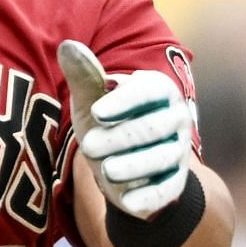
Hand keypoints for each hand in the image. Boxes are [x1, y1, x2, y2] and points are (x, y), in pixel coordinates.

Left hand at [58, 40, 195, 220]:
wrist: (120, 167)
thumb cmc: (104, 124)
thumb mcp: (90, 102)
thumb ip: (83, 76)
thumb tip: (67, 45)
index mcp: (157, 90)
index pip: (148, 91)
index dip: (124, 102)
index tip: (97, 112)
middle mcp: (175, 118)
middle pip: (150, 128)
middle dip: (120, 137)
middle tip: (90, 146)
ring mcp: (178, 152)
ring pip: (159, 159)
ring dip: (132, 166)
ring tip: (107, 170)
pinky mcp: (175, 184)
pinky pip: (165, 191)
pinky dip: (147, 197)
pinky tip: (129, 202)